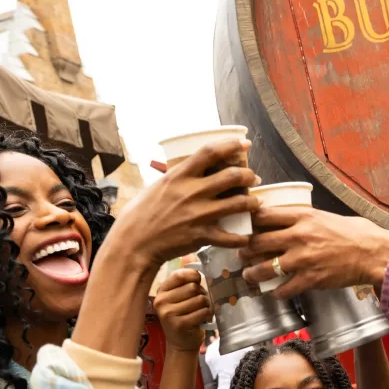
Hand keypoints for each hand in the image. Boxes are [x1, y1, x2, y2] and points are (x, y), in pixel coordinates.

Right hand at [109, 138, 261, 267]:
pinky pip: (232, 236)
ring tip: (255, 202)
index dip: (231, 145)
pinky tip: (245, 235)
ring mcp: (199, 214)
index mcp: (179, 176)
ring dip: (252, 202)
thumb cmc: (142, 213)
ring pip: (239, 203)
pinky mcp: (202, 235)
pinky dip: (242, 237)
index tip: (245, 144)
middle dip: (249, 176)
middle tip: (253, 178)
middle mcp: (191, 192)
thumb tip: (194, 167)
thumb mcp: (158, 186)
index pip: (210, 152)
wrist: (133, 243)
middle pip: (232, 176)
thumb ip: (178, 177)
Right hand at [154, 269, 211, 354]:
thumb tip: (198, 272)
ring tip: (201, 311)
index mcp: (161, 291)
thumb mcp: (180, 297)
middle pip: (193, 287)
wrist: (180, 343)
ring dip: (206, 305)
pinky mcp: (179, 324)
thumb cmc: (183, 316)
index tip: (198, 281)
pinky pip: (202, 312)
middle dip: (202, 294)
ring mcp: (168, 314)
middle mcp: (161, 301)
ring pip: (200, 299)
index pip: (179, 275)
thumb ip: (186, 283)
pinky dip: (207, 315)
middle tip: (200, 303)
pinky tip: (202, 319)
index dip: (194, 276)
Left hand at [239, 206, 388, 298]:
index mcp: (303, 217)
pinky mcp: (310, 279)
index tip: (244, 227)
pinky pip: (283, 289)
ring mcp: (303, 259)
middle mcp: (298, 237)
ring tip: (249, 275)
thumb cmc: (355, 233)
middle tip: (241, 253)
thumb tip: (286, 218)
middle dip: (245, 249)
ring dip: (252, 273)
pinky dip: (276, 292)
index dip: (249, 222)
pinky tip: (275, 291)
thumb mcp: (326, 216)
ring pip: (264, 268)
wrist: (373, 253)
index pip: (263, 216)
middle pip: (257, 242)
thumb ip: (304, 218)